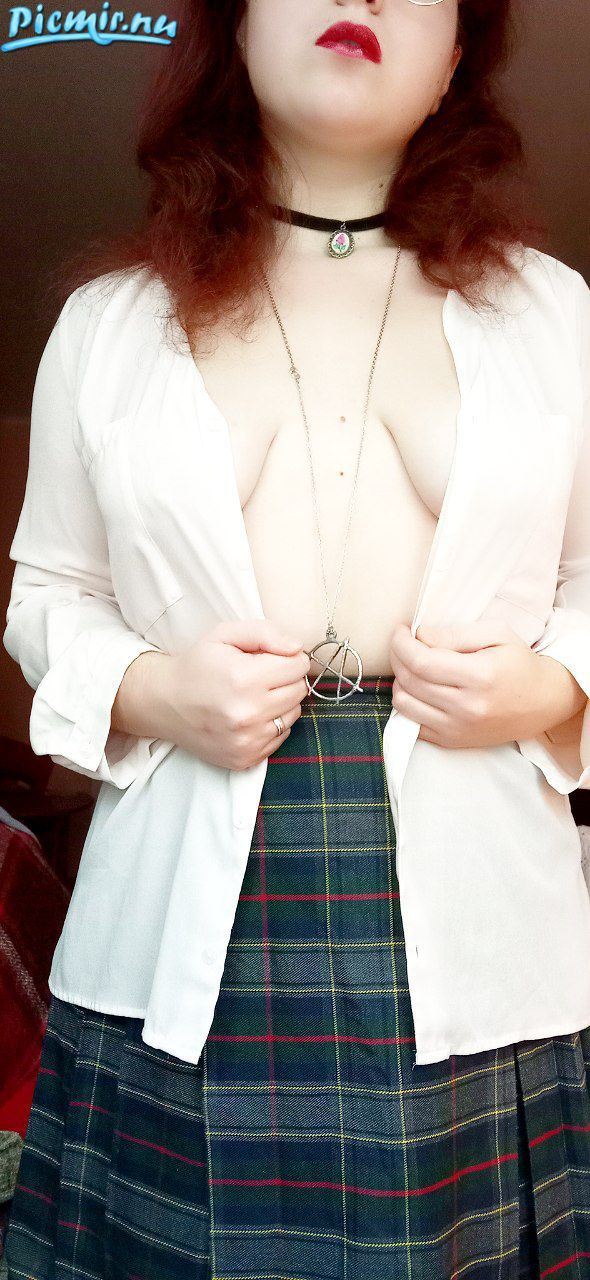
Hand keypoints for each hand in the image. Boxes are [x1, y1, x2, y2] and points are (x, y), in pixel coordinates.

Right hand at [156, 619, 310, 769]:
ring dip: (281, 702)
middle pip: (299, 690)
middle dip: (286, 678)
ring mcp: (247, 740)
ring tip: (253, 696)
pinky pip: (281, 737)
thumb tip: (296, 648)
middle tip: (262, 676)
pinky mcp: (245, 758)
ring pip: (293, 714)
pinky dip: (270, 724)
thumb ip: (264, 633)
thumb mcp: (224, 635)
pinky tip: (249, 715)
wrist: (164, 703)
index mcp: (243, 678)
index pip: (298, 665)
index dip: (288, 657)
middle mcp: (247, 714)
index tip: (272, 658)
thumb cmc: (197, 665)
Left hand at [388, 619, 581, 748]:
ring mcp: (458, 729)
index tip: (401, 630)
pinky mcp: (453, 741)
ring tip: (413, 667)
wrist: (544, 702)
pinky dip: (408, 704)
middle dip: (397, 656)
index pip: (420, 661)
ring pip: (404, 704)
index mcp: (479, 676)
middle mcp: (467, 707)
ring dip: (400, 681)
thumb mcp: (497, 634)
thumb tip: (420, 636)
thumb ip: (455, 634)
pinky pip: (413, 725)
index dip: (401, 643)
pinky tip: (419, 690)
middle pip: (409, 680)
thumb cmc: (520, 664)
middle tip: (404, 644)